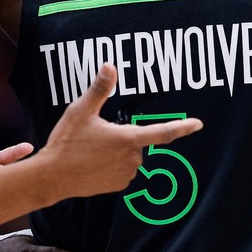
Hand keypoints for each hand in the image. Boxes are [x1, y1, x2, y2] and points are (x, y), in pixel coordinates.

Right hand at [40, 63, 202, 198]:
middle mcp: (132, 159)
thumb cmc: (67, 142)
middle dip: (122, 135)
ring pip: (129, 155)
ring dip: (116, 150)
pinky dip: (111, 164)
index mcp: (127, 138)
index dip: (182, 127)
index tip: (198, 124)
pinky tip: (92, 162)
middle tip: (95, 134)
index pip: (163, 132)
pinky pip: (121, 169)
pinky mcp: (118, 186)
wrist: (53, 177)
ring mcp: (125, 174)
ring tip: (90, 149)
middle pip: (137, 140)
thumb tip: (110, 66)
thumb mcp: (81, 110)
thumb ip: (99, 89)